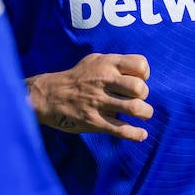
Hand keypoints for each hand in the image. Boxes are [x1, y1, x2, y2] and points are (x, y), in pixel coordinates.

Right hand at [27, 53, 151, 140]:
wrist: (49, 95)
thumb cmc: (76, 77)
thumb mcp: (94, 60)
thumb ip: (115, 63)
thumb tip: (139, 72)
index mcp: (106, 64)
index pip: (140, 65)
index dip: (144, 74)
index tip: (138, 81)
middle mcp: (104, 81)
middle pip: (140, 88)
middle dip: (144, 95)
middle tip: (137, 99)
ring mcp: (99, 102)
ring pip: (134, 109)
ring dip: (145, 113)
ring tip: (143, 115)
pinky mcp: (94, 121)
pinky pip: (121, 129)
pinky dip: (135, 134)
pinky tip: (141, 134)